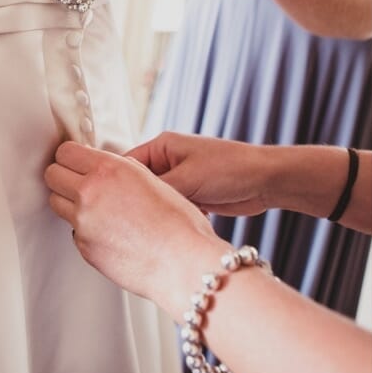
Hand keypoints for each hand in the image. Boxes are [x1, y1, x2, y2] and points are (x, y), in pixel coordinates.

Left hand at [45, 141, 229, 314]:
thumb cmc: (178, 224)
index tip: (76, 161)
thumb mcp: (153, 181)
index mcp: (110, 170)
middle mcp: (91, 193)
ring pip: (57, 203)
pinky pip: (75, 232)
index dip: (71, 156)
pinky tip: (111, 233)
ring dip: (71, 203)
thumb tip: (109, 171)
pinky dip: (87, 230)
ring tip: (96, 209)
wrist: (182, 263)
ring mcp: (83, 223)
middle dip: (63, 176)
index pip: (66, 152)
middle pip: (52, 175)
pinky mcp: (84, 248)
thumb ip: (124, 172)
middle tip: (78, 182)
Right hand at [125, 132, 273, 216]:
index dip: (115, 186)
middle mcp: (170, 160)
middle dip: (139, 203)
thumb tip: (126, 203)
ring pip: (157, 201)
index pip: (125, 165)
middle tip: (131, 221)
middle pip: (139, 186)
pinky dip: (174, 218)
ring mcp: (182, 178)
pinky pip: (172, 210)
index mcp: (162, 146)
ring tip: (155, 225)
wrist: (266, 182)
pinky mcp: (193, 195)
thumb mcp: (185, 179)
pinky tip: (175, 227)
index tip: (105, 206)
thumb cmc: (231, 168)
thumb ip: (153, 191)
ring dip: (160, 213)